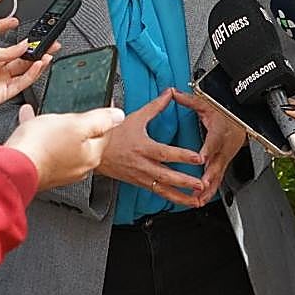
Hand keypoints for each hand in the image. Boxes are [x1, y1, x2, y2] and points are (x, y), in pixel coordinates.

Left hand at [0, 40, 52, 133]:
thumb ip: (7, 52)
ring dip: (38, 64)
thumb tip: (24, 45)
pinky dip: (31, 75)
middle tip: (52, 46)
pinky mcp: (2, 94)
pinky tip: (37, 66)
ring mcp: (1, 83)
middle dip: (39, 54)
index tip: (42, 40)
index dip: (30, 47)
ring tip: (48, 54)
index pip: (17, 52)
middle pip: (24, 62)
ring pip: (26, 73)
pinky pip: (21, 84)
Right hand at [7, 104, 125, 189]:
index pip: (106, 132)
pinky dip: (40, 133)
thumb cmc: (42, 146)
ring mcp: (60, 169)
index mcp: (91, 154)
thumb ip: (100, 120)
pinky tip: (30, 120)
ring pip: (63, 141)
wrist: (12, 167)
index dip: (105, 115)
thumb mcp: (76, 124)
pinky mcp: (43, 168)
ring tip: (48, 114)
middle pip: (85, 138)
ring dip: (57, 126)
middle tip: (74, 109)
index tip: (102, 102)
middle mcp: (78, 165)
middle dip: (79, 122)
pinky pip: (45, 146)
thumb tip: (119, 116)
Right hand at [96, 88, 205, 206]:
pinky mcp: (139, 183)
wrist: (94, 151)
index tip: (198, 158)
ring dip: (181, 196)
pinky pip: (157, 193)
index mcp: (143, 147)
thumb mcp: (135, 117)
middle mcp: (142, 164)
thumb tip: (169, 93)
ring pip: (163, 189)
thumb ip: (155, 106)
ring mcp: (141, 176)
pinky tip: (183, 201)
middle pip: (166, 176)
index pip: (165, 153)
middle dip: (185, 181)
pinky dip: (171, 198)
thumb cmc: (113, 135)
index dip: (182, 156)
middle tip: (200, 183)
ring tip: (196, 200)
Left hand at [172, 89, 245, 204]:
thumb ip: (189, 100)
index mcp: (220, 130)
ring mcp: (226, 156)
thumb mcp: (208, 103)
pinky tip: (202, 199)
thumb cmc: (226, 110)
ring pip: (218, 174)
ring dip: (209, 188)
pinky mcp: (225, 162)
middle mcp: (224, 145)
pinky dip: (211, 189)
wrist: (245, 116)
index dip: (208, 150)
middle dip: (209, 176)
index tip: (201, 158)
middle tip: (199, 186)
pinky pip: (218, 178)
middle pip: (217, 163)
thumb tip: (172, 92)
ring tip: (198, 199)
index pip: (214, 141)